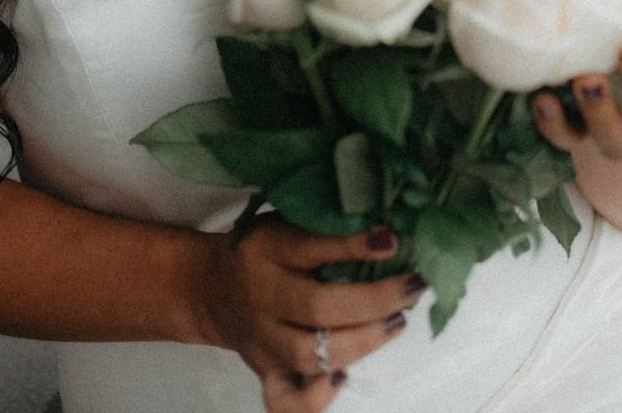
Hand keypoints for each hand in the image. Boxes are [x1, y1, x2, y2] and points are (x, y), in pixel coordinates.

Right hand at [192, 216, 424, 412]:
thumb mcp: (286, 225)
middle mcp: (262, 297)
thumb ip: (326, 230)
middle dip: (374, 301)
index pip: (310, 247)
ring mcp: (262, 341)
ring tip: (395, 323)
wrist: (211, 288)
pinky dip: (315, 398)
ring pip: (310, 355)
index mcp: (267, 251)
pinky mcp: (265, 372)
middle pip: (318, 308)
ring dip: (361, 343)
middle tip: (410, 289)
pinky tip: (342, 378)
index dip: (353, 246)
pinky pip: (284, 400)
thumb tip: (388, 236)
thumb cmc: (263, 251)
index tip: (392, 242)